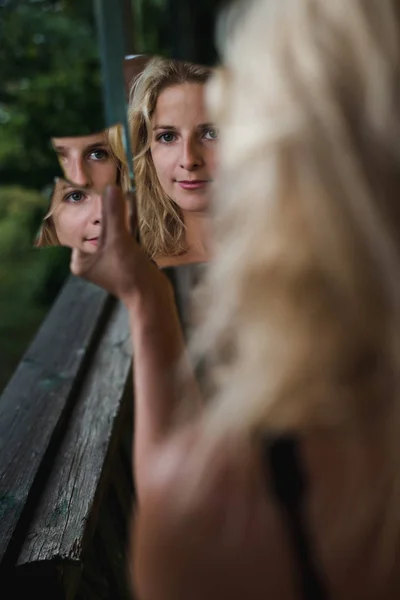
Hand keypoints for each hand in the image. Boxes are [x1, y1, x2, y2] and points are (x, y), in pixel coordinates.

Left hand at [70, 185, 165, 303]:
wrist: (152, 297)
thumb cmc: (129, 273)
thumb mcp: (119, 240)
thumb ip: (114, 214)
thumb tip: (110, 188)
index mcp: (81, 260)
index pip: (81, 228)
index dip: (88, 209)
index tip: (93, 189)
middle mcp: (92, 260)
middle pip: (96, 229)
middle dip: (105, 210)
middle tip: (108, 186)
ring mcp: (110, 260)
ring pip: (112, 232)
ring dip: (118, 215)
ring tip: (121, 192)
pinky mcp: (126, 260)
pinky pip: (124, 237)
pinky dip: (129, 224)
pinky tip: (134, 207)